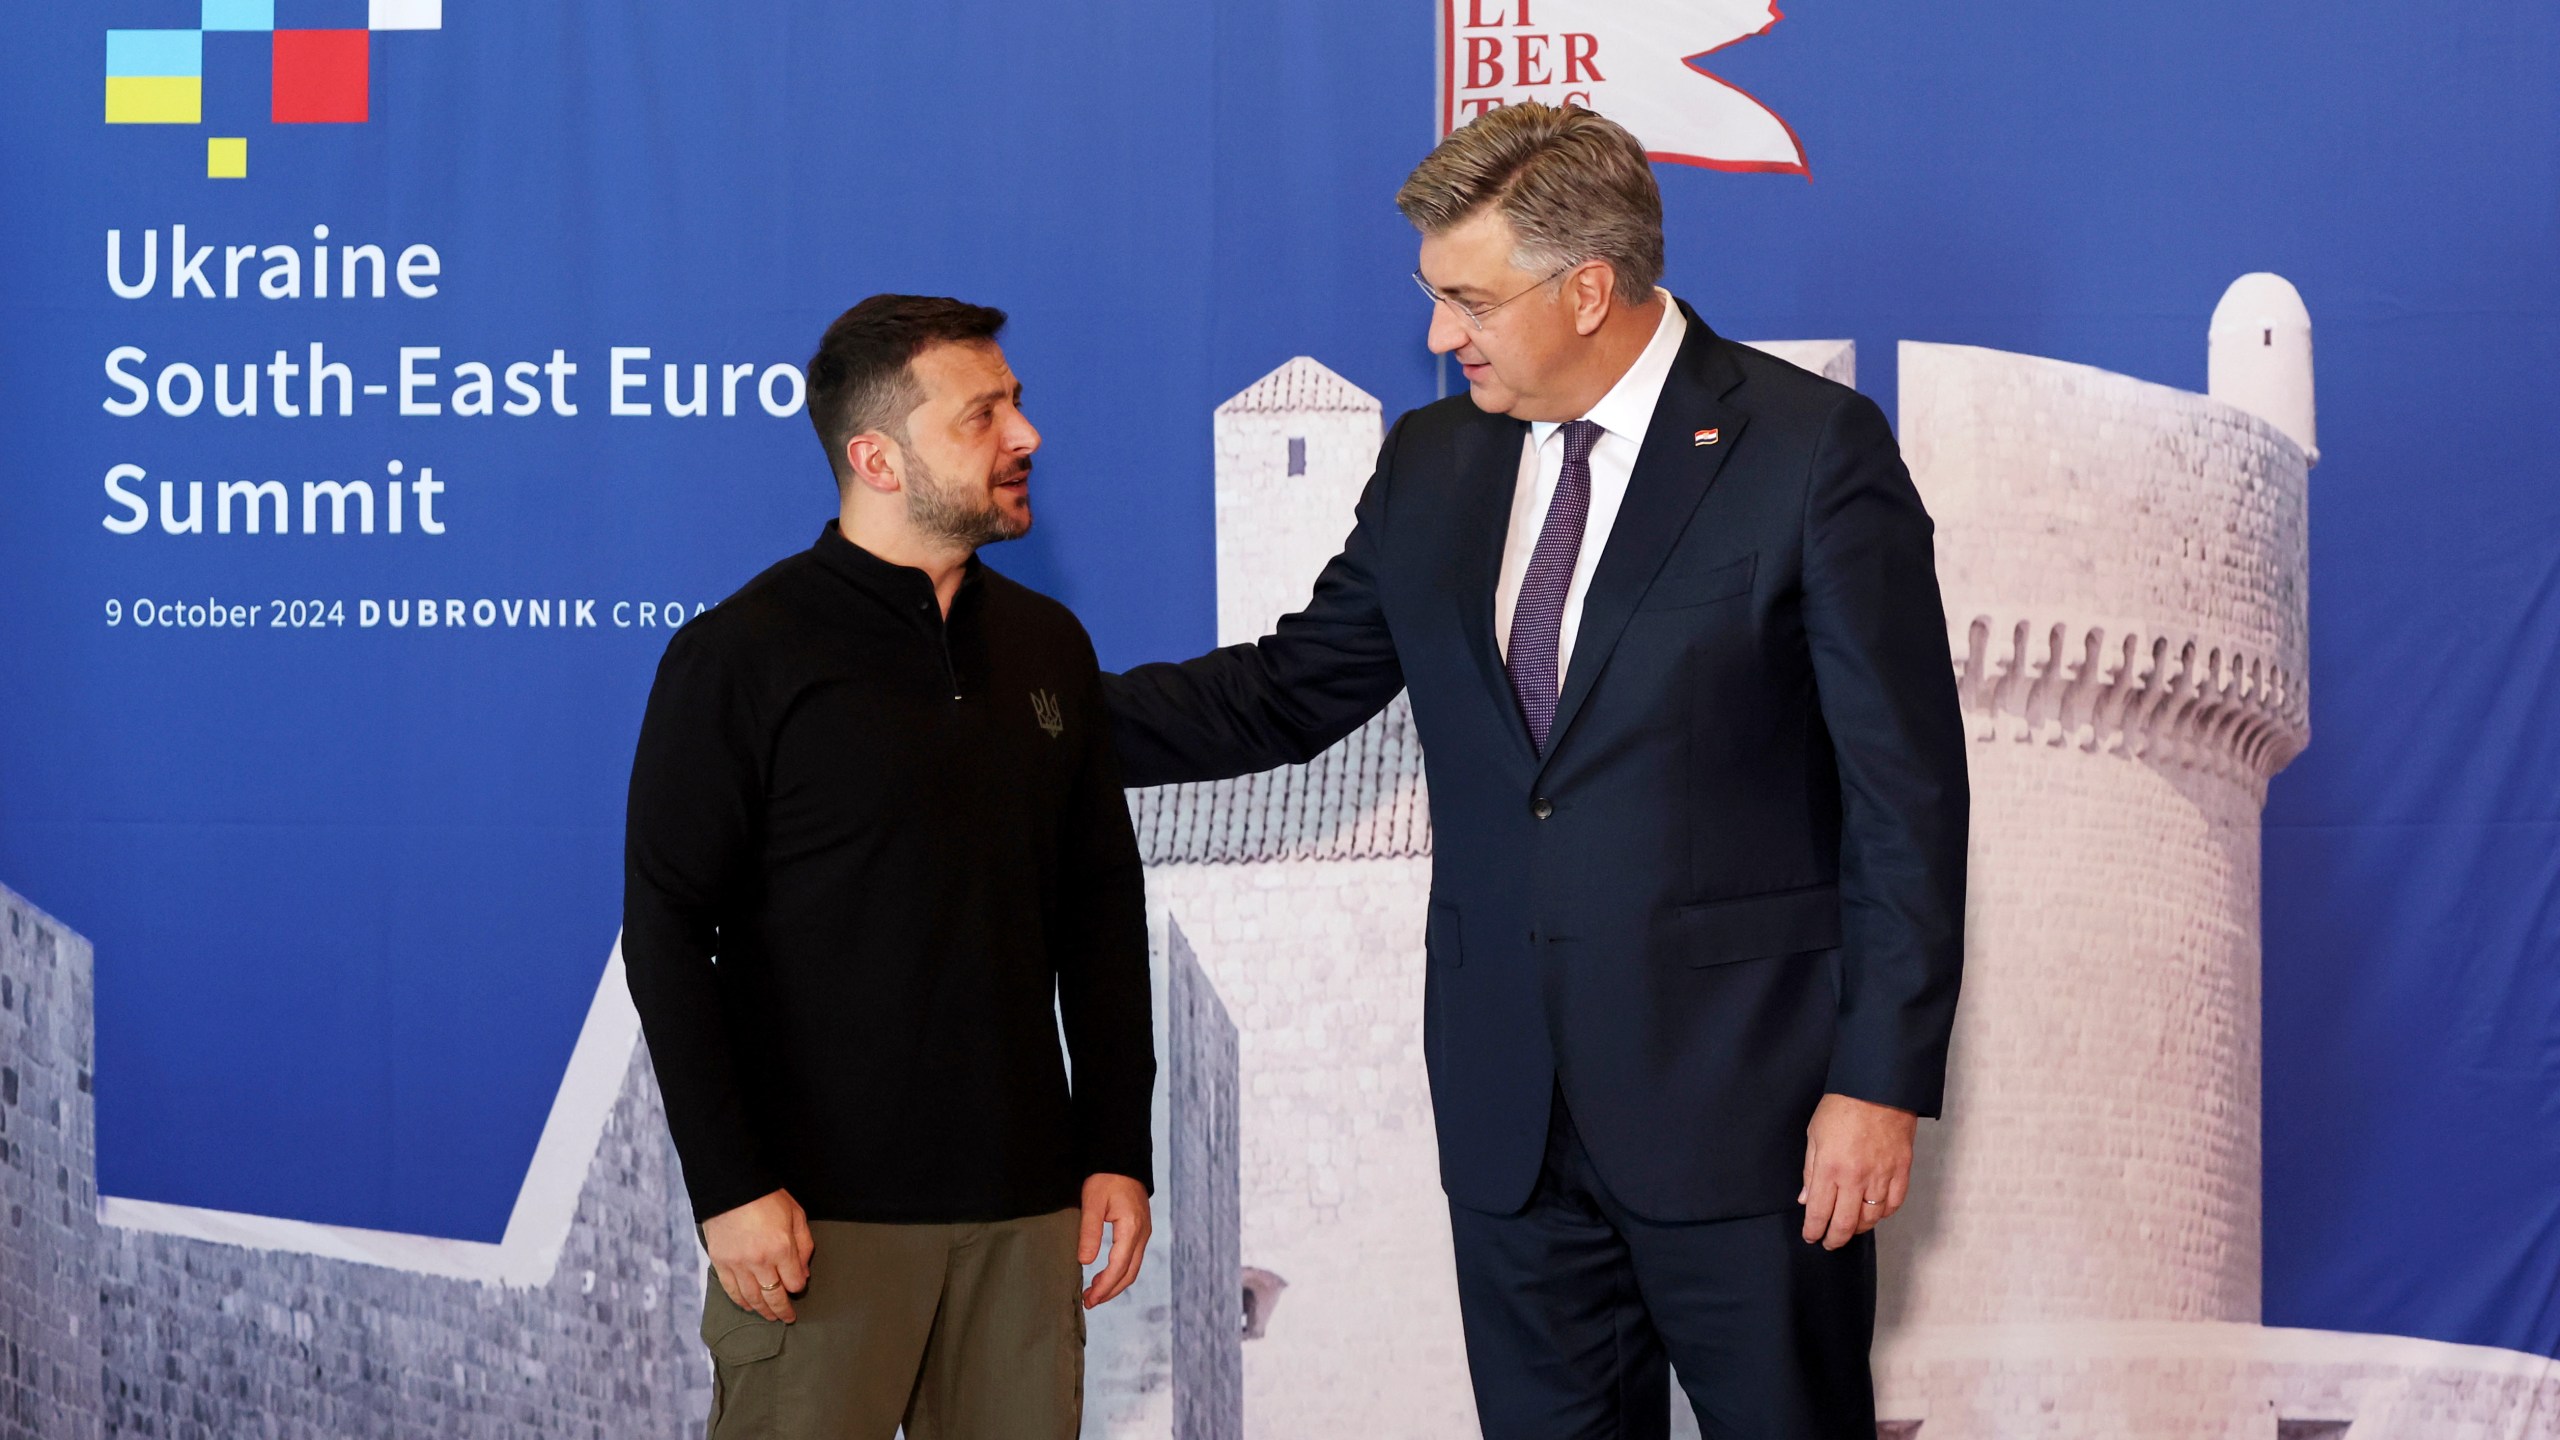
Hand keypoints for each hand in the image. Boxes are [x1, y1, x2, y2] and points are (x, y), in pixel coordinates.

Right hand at [702, 1189, 815, 1322]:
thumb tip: (803, 1274)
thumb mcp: (796, 1215)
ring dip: (762, 1310)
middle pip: (774, 1296)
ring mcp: (738, 1264)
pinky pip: (732, 1291)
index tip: (798, 1287)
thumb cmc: (767, 1197)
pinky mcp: (720, 1262)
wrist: (732, 1185)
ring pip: (752, 1298)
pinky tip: (748, 1306)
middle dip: (782, 1310)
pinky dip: (741, 1302)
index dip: (798, 1287)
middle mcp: (760, 1260)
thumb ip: (804, 1245)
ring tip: (769, 1316)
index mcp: (782, 1247)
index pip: (794, 1282)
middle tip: (787, 1318)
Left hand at [1078, 1173, 1151, 1308]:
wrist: (1122, 1160)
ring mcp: (1144, 1232)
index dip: (1104, 1287)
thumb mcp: (1091, 1203)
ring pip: (1133, 1268)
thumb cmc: (1105, 1178)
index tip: (1089, 1299)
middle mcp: (1142, 1233)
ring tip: (1094, 1293)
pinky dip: (1120, 1272)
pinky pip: (1133, 1258)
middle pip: (1129, 1273)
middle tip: (1088, 1302)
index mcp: (1131, 1228)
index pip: (1119, 1266)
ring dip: (1115, 1284)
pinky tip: (1104, 1275)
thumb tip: (1085, 1262)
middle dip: (1110, 1291)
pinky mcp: (1140, 1230)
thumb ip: (1089, 1232)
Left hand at [1797, 1093, 1916, 1249]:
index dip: (1813, 1230)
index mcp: (1830, 1168)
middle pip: (1845, 1224)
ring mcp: (1882, 1175)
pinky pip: (1893, 1204)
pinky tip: (1874, 1213)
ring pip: (1871, 1218)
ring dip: (1858, 1228)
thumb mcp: (1815, 1134)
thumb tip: (1805, 1198)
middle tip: (1829, 1242)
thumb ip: (1810, 1170)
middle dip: (1834, 1239)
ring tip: (1849, 1228)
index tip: (1811, 1236)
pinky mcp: (1901, 1170)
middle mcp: (1856, 1177)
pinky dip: (1883, 1214)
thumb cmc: (1843, 1105)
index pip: (1819, 1212)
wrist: (1878, 1087)